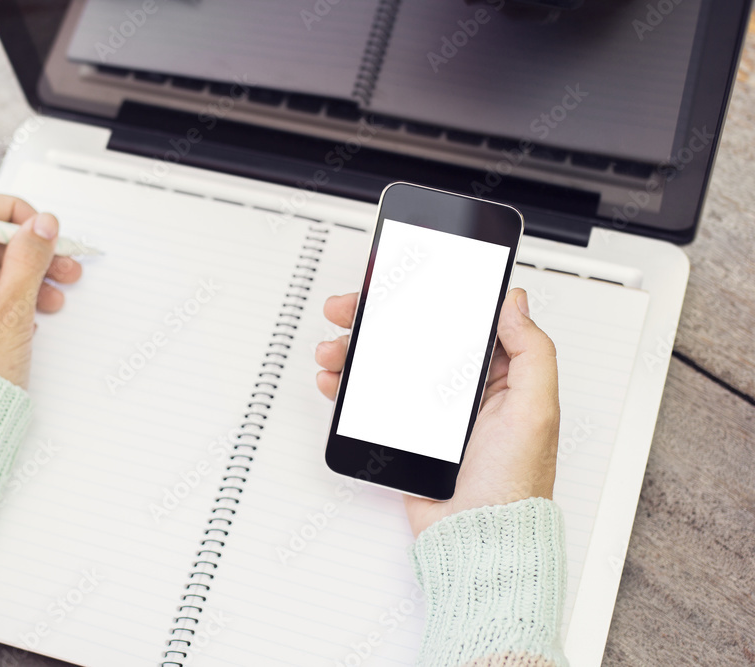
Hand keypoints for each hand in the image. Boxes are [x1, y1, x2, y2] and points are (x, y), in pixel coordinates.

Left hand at [0, 191, 82, 387]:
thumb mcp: (11, 313)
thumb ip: (29, 260)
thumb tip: (40, 223)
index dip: (9, 215)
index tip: (41, 227)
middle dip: (25, 253)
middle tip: (64, 264)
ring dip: (23, 279)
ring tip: (55, 297)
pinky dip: (7, 301)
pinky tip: (33, 316)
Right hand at [315, 288, 559, 536]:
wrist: (479, 540)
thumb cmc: (514, 486)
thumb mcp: (536, 410)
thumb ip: (532, 352)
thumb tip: (516, 303)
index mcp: (497, 376)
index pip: (458, 323)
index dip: (426, 298)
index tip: (400, 283)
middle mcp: (462, 390)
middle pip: (412, 338)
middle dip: (376, 319)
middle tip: (350, 309)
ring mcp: (430, 412)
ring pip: (385, 365)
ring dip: (355, 350)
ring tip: (335, 349)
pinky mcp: (406, 434)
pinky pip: (371, 401)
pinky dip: (349, 387)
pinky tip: (336, 380)